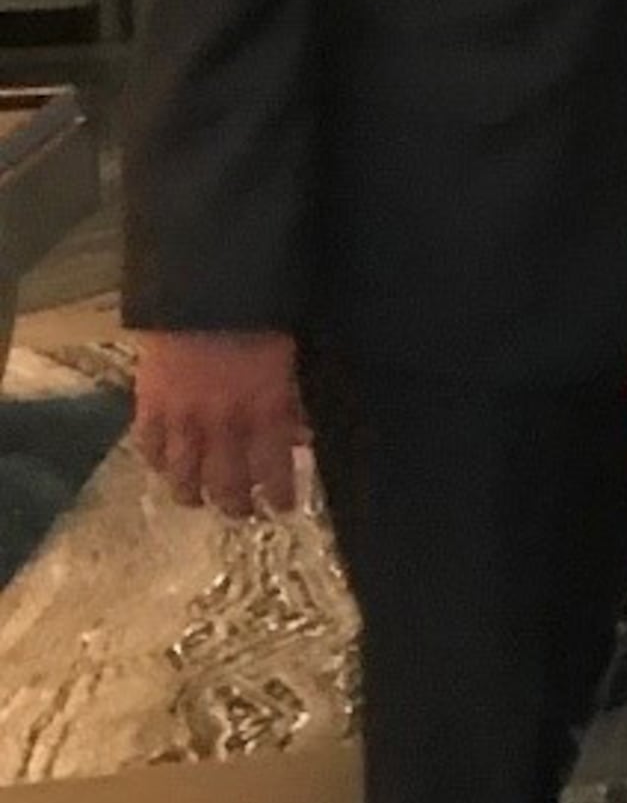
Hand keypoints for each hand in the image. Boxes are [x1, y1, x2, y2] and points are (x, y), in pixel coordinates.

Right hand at [129, 328, 308, 517]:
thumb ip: (292, 401)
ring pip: (183, 474)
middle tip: (242, 514)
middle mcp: (223, 423)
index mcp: (265, 409)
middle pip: (226, 481)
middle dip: (236, 505)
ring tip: (198, 502)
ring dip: (192, 494)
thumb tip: (301, 436)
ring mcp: (182, 416)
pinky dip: (156, 462)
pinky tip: (163, 469)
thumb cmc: (259, 315)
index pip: (274, 469)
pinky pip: (149, 446)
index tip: (284, 507)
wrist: (202, 289)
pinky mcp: (149, 403)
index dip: (279, 493)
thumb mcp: (290, 358)